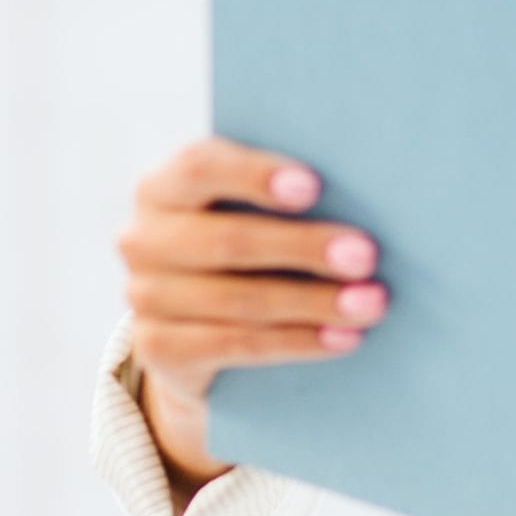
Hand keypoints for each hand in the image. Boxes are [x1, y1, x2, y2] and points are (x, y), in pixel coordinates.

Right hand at [114, 137, 388, 486]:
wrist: (200, 328)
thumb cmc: (251, 244)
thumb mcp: (254, 211)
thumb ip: (289, 196)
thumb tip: (372, 189)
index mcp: (164, 186)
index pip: (200, 167)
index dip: (255, 175)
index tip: (314, 186)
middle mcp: (143, 238)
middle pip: (228, 241)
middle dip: (304, 248)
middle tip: (366, 256)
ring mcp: (144, 296)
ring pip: (238, 300)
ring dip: (314, 303)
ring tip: (370, 304)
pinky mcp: (157, 349)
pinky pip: (235, 346)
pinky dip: (296, 342)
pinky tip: (343, 338)